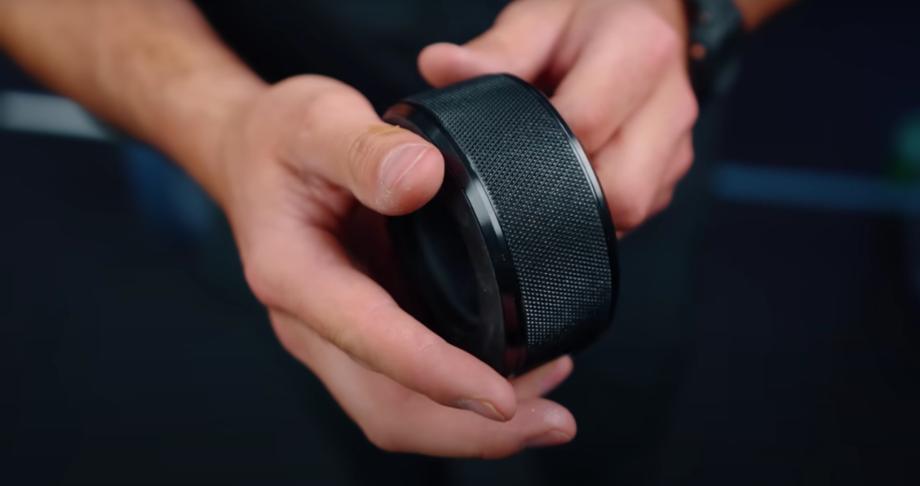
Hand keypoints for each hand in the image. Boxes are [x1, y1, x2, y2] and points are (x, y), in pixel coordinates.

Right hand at [213, 75, 576, 456]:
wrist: (253, 151)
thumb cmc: (278, 137)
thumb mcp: (313, 118)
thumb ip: (363, 148)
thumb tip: (422, 177)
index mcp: (294, 275)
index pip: (370, 341)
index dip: (437, 374)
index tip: (500, 395)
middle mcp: (312, 321)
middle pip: (386, 409)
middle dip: (469, 432)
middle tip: (553, 423)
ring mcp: (338, 332)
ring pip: (400, 408)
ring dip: (473, 425)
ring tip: (551, 403)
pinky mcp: (365, 327)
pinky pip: (411, 383)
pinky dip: (463, 388)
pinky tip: (519, 367)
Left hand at [419, 0, 697, 232]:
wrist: (648, 14)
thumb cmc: (590, 16)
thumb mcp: (542, 16)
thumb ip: (496, 48)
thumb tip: (439, 68)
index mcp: (638, 50)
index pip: (584, 126)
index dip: (535, 147)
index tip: (503, 147)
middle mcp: (670, 102)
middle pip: (621, 189)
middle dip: (567, 197)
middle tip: (526, 176)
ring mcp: (678, 142)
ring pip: (633, 209)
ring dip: (587, 208)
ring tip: (552, 175)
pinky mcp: (675, 169)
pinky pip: (639, 209)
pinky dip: (602, 207)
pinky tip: (577, 178)